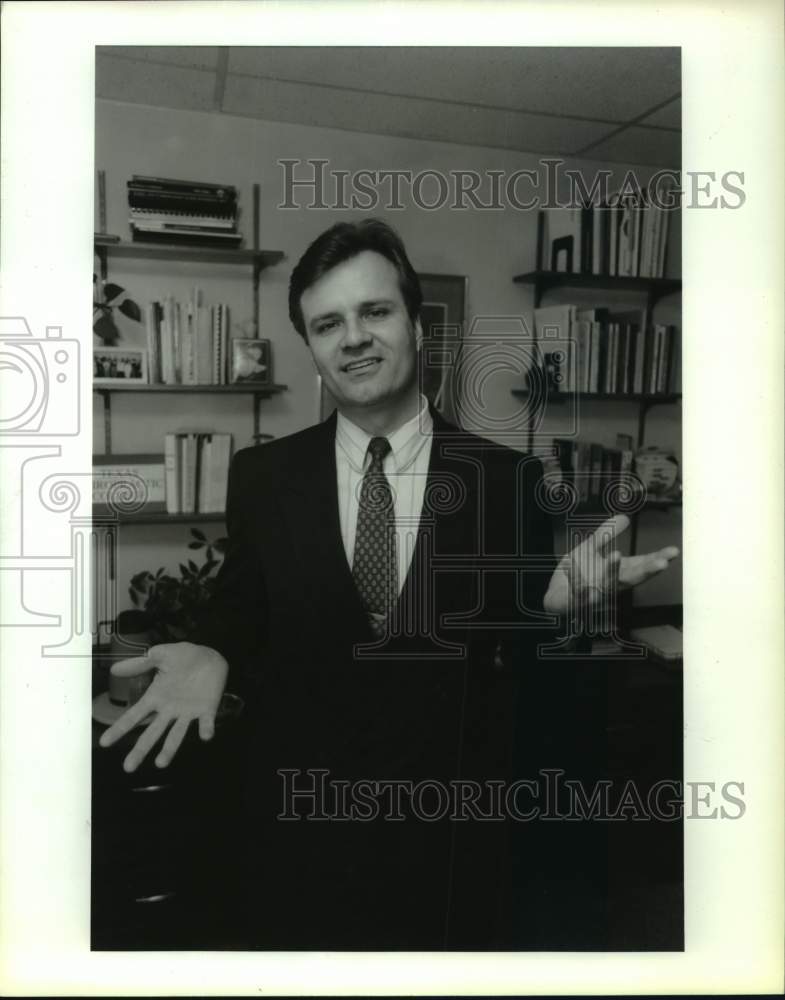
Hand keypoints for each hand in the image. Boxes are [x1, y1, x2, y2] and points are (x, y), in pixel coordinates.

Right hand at [98, 642, 228, 772]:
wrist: (211, 654)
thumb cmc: (184, 657)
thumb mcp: (161, 656)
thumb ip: (140, 664)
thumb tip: (113, 668)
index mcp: (156, 697)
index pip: (134, 716)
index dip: (119, 729)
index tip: (104, 743)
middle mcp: (169, 710)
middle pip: (152, 733)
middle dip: (140, 750)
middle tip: (128, 768)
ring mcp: (188, 712)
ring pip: (176, 734)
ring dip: (170, 748)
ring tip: (161, 763)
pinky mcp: (207, 709)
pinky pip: (206, 722)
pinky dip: (206, 729)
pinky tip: (205, 736)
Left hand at [543, 514, 679, 614]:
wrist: (556, 592)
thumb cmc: (579, 571)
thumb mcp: (592, 547)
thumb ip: (607, 533)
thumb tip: (625, 517)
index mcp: (618, 572)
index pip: (641, 565)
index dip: (657, 559)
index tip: (673, 552)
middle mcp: (611, 585)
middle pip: (632, 578)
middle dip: (647, 571)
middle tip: (663, 563)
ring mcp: (595, 594)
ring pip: (606, 585)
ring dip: (612, 572)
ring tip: (617, 555)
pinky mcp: (577, 601)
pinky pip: (581, 595)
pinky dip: (586, 591)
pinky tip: (589, 588)